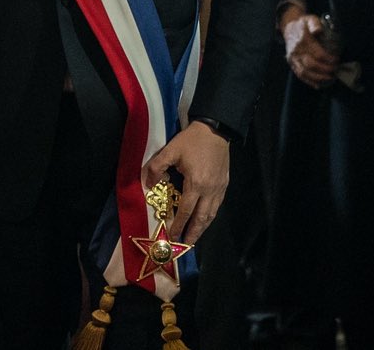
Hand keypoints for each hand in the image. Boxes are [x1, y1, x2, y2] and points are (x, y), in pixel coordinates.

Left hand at [141, 120, 228, 244]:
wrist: (216, 129)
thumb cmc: (192, 140)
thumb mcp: (170, 150)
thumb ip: (156, 167)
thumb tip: (148, 184)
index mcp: (196, 184)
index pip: (185, 211)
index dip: (178, 224)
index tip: (172, 235)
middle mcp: (209, 190)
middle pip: (202, 218)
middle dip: (193, 233)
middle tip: (185, 244)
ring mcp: (219, 188)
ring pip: (212, 214)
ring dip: (203, 227)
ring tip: (195, 236)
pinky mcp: (225, 184)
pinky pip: (217, 205)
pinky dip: (210, 215)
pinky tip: (205, 218)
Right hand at [282, 12, 338, 88]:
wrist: (289, 27)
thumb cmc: (303, 24)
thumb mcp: (310, 19)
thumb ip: (315, 24)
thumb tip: (318, 30)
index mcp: (303, 40)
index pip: (318, 54)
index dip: (329, 59)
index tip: (337, 60)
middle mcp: (296, 51)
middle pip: (311, 65)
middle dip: (325, 70)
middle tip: (335, 71)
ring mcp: (293, 59)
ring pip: (305, 73)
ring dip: (319, 78)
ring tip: (330, 79)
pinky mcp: (291, 64)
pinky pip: (300, 75)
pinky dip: (310, 82)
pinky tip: (319, 85)